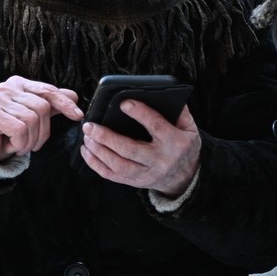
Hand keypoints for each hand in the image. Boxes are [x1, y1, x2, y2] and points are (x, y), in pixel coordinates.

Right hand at [0, 75, 82, 161]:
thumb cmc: (10, 129)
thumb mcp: (34, 115)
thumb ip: (51, 104)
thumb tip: (73, 95)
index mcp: (20, 84)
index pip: (47, 91)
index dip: (64, 103)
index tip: (78, 115)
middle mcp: (8, 87)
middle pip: (42, 108)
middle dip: (42, 132)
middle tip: (32, 143)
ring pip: (31, 121)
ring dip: (29, 141)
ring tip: (20, 144)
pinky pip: (19, 129)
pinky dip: (19, 142)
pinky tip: (12, 144)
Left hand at [80, 99, 200, 196]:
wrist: (185, 178)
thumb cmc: (184, 146)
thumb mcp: (189, 128)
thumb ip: (179, 111)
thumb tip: (159, 93)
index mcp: (175, 143)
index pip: (156, 127)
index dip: (140, 114)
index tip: (123, 103)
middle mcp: (160, 160)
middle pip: (130, 149)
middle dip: (107, 137)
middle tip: (90, 125)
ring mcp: (147, 174)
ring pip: (119, 164)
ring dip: (99, 150)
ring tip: (87, 136)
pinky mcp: (135, 182)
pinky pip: (112, 176)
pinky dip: (96, 165)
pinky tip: (87, 151)